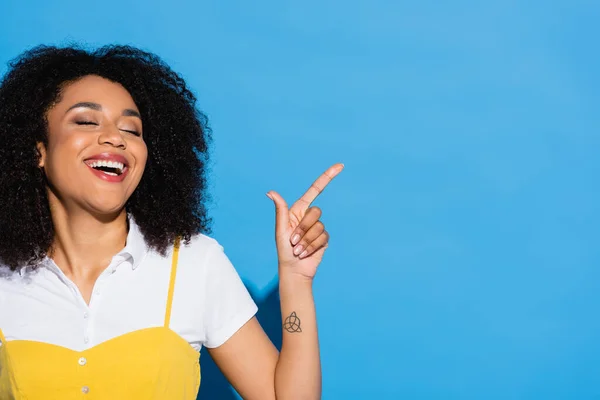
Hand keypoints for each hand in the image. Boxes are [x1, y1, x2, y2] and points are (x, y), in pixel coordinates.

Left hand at [266, 163, 343, 279]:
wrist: (294, 269)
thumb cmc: (283, 250)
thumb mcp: (280, 230)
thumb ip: (281, 210)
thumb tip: (271, 192)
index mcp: (298, 210)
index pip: (315, 190)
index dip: (327, 177)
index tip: (340, 166)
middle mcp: (309, 217)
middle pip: (316, 212)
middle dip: (303, 228)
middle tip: (293, 241)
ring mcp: (317, 228)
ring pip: (319, 227)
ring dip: (306, 241)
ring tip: (298, 250)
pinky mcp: (324, 239)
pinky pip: (323, 237)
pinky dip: (312, 246)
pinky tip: (305, 253)